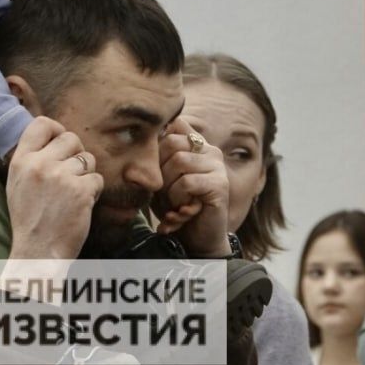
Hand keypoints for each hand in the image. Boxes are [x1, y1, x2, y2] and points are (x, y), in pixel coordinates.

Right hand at [5, 116, 102, 260]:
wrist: (37, 253)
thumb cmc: (29, 220)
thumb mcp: (17, 183)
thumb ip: (31, 159)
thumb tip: (52, 137)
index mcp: (21, 161)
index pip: (41, 123)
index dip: (57, 129)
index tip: (62, 143)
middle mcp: (40, 164)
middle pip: (71, 138)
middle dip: (76, 154)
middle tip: (71, 174)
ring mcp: (61, 177)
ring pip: (88, 158)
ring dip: (86, 175)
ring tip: (73, 194)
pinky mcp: (80, 191)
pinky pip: (97, 179)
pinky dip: (94, 192)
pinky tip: (81, 205)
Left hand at [152, 118, 229, 257]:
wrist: (197, 239)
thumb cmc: (176, 206)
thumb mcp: (161, 178)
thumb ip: (157, 155)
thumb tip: (144, 135)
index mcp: (196, 144)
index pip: (175, 124)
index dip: (158, 145)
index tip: (155, 169)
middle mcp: (210, 150)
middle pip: (172, 142)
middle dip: (159, 169)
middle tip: (163, 192)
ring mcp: (217, 166)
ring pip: (178, 161)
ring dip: (168, 187)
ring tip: (173, 202)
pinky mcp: (220, 184)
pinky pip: (187, 182)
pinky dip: (178, 198)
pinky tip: (183, 209)